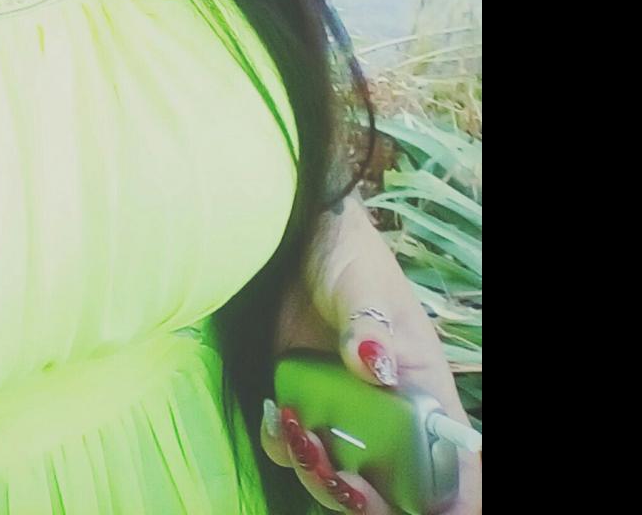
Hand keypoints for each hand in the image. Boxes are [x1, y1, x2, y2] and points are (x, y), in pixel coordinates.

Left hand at [259, 198, 481, 513]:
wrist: (298, 239)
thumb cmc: (350, 258)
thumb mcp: (364, 286)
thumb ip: (371, 326)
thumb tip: (378, 368)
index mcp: (425, 398)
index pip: (453, 477)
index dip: (439, 507)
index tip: (395, 499)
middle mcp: (389, 418)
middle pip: (392, 494)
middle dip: (359, 498)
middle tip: (329, 468)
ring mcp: (344, 414)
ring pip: (338, 478)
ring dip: (314, 472)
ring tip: (295, 429)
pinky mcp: (303, 402)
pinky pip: (295, 447)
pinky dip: (282, 444)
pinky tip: (274, 412)